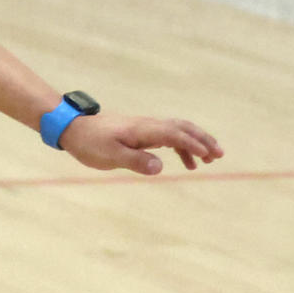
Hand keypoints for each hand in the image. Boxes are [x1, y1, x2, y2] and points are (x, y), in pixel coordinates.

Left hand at [58, 115, 222, 175]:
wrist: (73, 129)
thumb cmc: (90, 143)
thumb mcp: (110, 156)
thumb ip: (135, 161)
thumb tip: (160, 167)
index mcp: (142, 130)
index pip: (174, 134)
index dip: (192, 144)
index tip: (207, 155)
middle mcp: (147, 125)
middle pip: (182, 127)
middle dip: (203, 139)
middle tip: (220, 154)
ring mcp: (145, 127)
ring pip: (178, 130)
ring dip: (196, 142)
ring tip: (210, 160)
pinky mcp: (141, 132)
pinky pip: (168, 137)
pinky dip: (182, 147)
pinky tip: (187, 163)